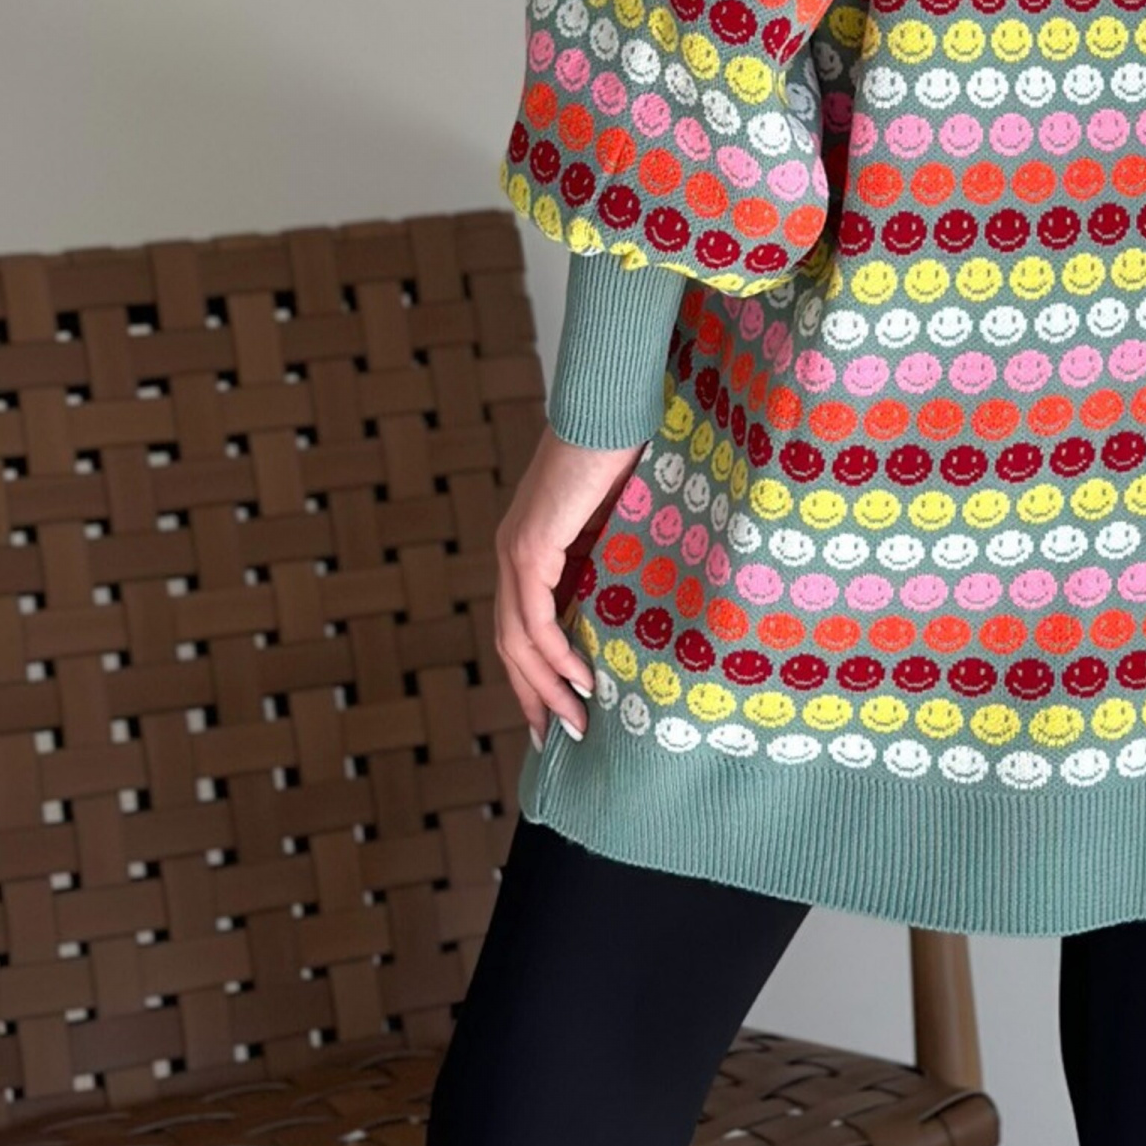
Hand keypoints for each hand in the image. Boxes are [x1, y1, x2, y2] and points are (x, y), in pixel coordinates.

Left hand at [493, 428, 641, 746]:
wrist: (609, 407)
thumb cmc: (622, 451)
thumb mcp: (616, 520)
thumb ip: (611, 557)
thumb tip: (634, 600)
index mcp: (529, 546)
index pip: (521, 626)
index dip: (536, 673)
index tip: (555, 712)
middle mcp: (512, 552)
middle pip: (511, 644)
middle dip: (534, 695)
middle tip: (557, 737)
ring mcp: (515, 549)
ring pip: (517, 640)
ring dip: (546, 686)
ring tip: (577, 721)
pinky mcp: (529, 546)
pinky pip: (534, 618)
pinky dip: (556, 654)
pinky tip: (580, 679)